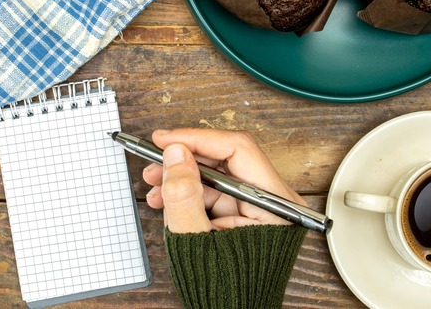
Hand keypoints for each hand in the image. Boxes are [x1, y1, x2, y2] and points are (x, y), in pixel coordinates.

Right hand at [143, 128, 306, 232]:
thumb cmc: (226, 292)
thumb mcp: (196, 241)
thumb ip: (183, 196)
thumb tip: (175, 155)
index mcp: (277, 205)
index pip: (237, 150)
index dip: (197, 139)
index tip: (166, 139)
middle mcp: (273, 202)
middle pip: (226, 160)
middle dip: (184, 159)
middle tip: (153, 160)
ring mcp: (258, 209)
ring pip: (216, 177)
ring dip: (181, 177)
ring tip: (153, 185)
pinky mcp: (244, 217)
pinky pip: (213, 195)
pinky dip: (187, 194)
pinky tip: (164, 199)